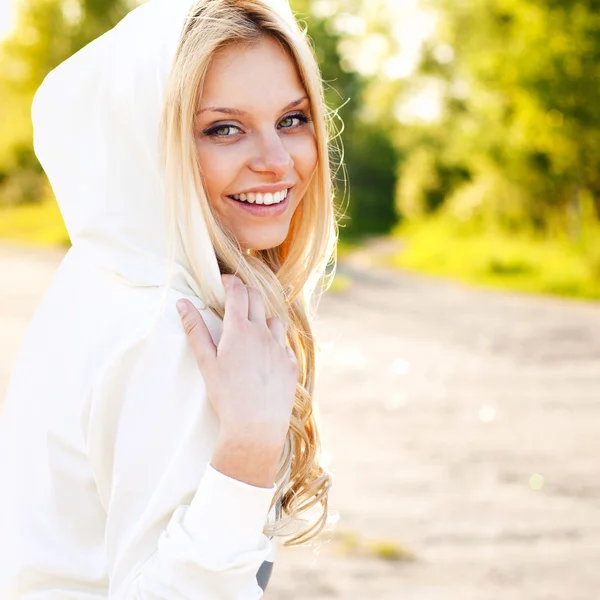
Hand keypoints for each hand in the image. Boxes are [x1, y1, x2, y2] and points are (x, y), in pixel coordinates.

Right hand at [176, 274, 297, 444]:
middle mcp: (263, 333)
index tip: (223, 281)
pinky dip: (274, 343)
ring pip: (274, 320)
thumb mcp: (205, 362)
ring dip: (262, 318)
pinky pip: (284, 344)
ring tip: (251, 329)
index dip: (230, 281)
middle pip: (257, 298)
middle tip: (234, 299)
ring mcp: (279, 347)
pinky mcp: (290, 364)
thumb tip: (182, 303)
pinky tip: (265, 356)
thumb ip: (195, 329)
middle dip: (245, 293)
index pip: (237, 292)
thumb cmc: (226, 395)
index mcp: (239, 329)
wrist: (256, 426)